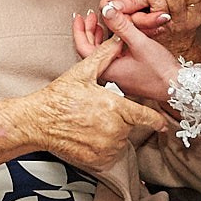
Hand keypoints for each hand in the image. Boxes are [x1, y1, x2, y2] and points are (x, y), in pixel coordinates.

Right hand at [18, 38, 168, 173]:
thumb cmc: (59, 97)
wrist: (38, 121)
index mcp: (116, 107)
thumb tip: (117, 40)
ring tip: (92, 125)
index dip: (156, 120)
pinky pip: (109, 156)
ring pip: (120, 142)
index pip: (147, 117)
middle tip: (100, 114)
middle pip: (130, 128)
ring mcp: (106, 146)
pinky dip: (103, 149)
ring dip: (112, 136)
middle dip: (121, 121)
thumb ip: (104, 56)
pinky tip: (89, 138)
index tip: (161, 124)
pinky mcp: (97, 160)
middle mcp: (114, 129)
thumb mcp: (82, 73)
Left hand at [85, 4, 186, 104]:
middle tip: (90, 16)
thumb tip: (106, 9)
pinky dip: (109, 44)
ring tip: (100, 22)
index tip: (79, 16)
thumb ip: (122, 26)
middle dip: (88, 31)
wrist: (178, 88)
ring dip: (98, 37)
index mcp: (107, 69)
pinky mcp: (126, 74)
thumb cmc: (160, 70)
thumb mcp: (140, 43)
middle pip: (89, 51)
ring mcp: (117, 76)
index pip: (83, 48)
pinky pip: (110, 57)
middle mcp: (109, 75)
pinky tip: (115, 35)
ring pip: (99, 54)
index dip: (79, 31)